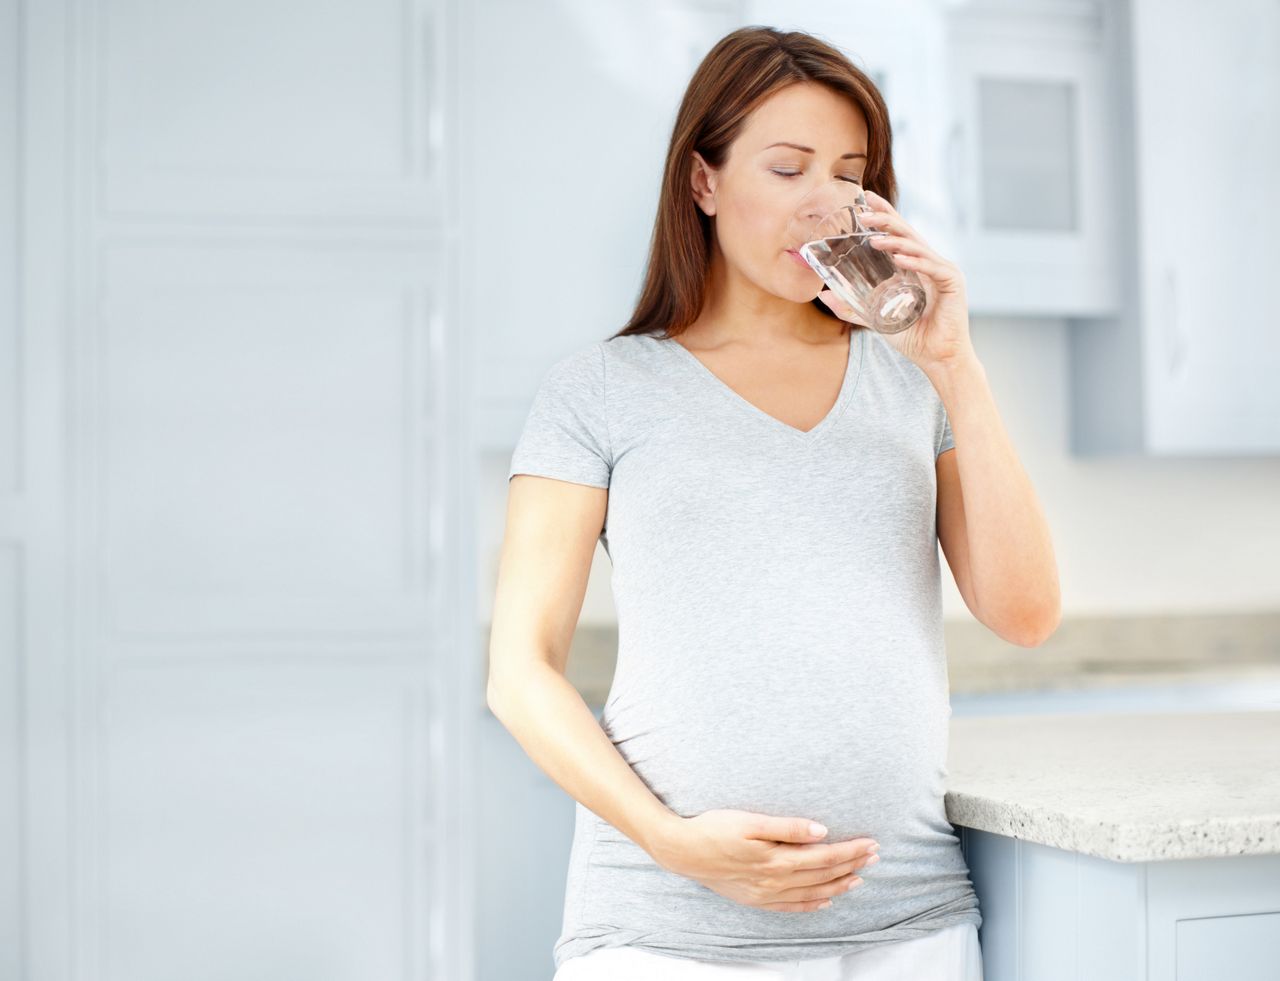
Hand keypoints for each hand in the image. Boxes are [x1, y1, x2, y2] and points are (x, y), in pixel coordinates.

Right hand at [649, 809, 880, 911]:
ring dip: (838, 886)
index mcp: (776, 859)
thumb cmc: (714, 829)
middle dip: (851, 865)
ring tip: (859, 878)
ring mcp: (765, 894)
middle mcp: (775, 881)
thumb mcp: (749, 821)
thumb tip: (821, 831)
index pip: (824, 857)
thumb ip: (787, 827)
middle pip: (823, 875)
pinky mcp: (755, 899)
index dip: (850, 851)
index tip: (870, 843)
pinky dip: (812, 905)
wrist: (682, 851)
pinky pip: (791, 907)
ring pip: (812, 893)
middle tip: (875, 856)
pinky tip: (825, 901)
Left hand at [817, 189, 976, 371]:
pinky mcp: (953, 282)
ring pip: (916, 247)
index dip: (883, 215)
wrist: (937, 358)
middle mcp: (929, 263)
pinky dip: (915, 261)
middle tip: (863, 210)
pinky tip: (899, 258)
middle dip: (884, 219)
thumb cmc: (912, 337)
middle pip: (906, 233)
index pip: (897, 234)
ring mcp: (942, 270)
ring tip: (873, 237)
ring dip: (894, 240)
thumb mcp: (875, 318)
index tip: (864, 199)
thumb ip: (851, 307)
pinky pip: (931, 267)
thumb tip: (823, 294)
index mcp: (914, 266)